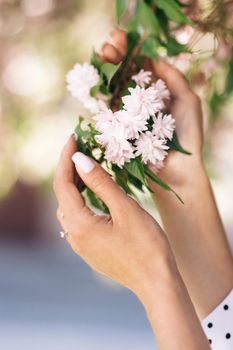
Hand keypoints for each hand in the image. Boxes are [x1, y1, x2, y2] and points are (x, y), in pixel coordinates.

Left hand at [53, 135, 173, 298]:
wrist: (157, 282)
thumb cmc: (146, 244)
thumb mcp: (125, 208)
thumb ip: (100, 182)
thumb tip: (79, 159)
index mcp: (79, 224)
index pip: (63, 184)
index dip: (66, 158)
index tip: (73, 137)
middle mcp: (73, 236)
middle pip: (63, 195)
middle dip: (69, 169)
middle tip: (82, 147)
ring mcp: (80, 245)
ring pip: (69, 207)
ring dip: (74, 185)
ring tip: (86, 166)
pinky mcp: (90, 249)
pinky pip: (77, 219)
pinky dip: (81, 201)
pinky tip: (92, 193)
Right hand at [100, 30, 203, 186]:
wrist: (176, 168)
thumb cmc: (187, 135)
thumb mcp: (187, 100)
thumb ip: (172, 77)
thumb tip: (151, 57)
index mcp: (156, 92)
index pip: (140, 66)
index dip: (130, 51)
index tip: (121, 38)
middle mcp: (139, 100)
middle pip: (123, 73)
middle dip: (115, 56)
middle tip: (108, 44)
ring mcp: (126, 113)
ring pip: (112, 86)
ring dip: (105, 68)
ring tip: (102, 53)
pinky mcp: (116, 127)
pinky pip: (105, 106)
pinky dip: (99, 89)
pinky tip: (96, 75)